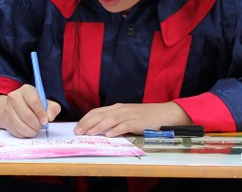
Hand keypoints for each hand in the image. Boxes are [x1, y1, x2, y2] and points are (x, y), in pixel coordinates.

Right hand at [3, 85, 60, 137]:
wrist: (18, 108)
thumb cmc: (36, 105)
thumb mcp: (47, 103)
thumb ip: (53, 108)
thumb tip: (50, 117)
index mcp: (26, 90)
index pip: (34, 101)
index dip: (41, 113)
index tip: (46, 121)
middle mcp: (14, 97)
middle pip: (26, 115)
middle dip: (37, 124)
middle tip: (41, 126)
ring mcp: (8, 109)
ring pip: (20, 125)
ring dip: (31, 131)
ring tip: (36, 129)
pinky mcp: (6, 120)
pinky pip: (16, 131)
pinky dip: (25, 134)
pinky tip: (28, 129)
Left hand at [74, 102, 190, 137]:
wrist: (164, 113)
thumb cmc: (145, 116)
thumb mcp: (128, 115)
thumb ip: (115, 119)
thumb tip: (99, 128)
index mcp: (117, 107)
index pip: (97, 111)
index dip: (86, 118)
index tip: (77, 127)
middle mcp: (121, 109)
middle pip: (101, 115)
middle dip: (88, 123)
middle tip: (78, 132)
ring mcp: (130, 115)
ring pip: (110, 119)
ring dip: (98, 127)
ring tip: (89, 134)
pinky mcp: (138, 122)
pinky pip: (125, 126)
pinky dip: (116, 130)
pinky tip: (108, 135)